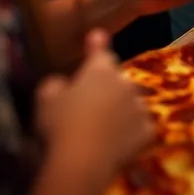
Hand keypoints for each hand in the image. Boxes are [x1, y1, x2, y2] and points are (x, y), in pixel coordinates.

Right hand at [37, 30, 153, 175]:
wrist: (83, 160)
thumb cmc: (61, 125)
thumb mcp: (45, 100)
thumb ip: (55, 85)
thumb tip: (62, 83)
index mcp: (100, 71)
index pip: (101, 53)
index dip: (97, 45)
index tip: (98, 34)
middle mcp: (125, 83)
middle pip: (116, 81)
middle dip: (106, 89)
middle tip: (87, 109)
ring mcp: (139, 106)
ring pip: (130, 104)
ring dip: (119, 111)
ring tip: (99, 132)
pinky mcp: (147, 129)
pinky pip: (138, 127)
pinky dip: (128, 133)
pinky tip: (114, 145)